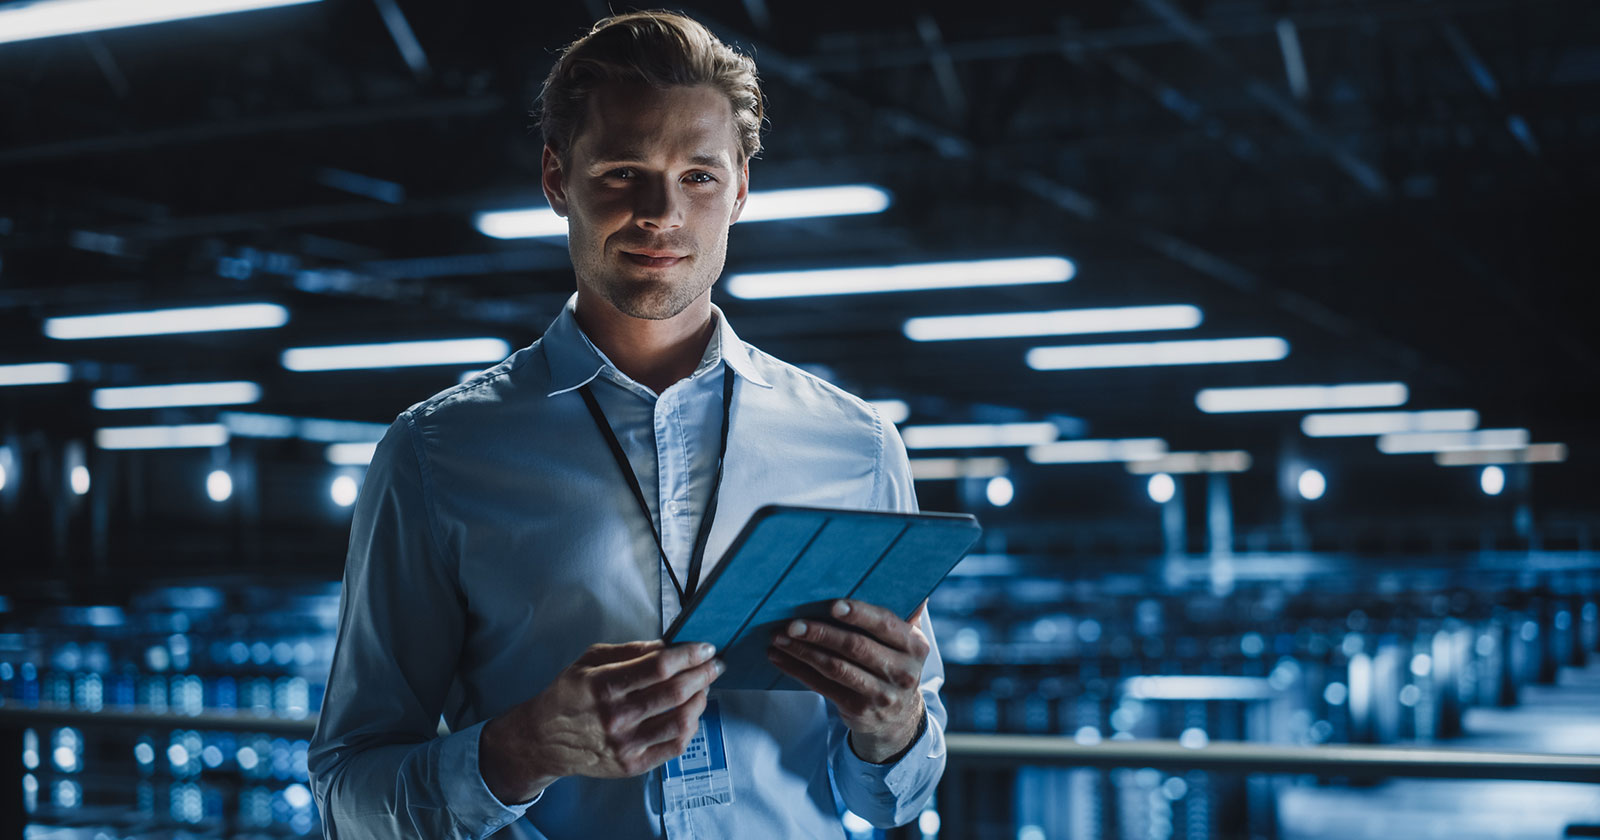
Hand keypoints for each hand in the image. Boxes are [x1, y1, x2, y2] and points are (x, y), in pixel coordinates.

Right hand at [479, 640, 723, 802]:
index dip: (688, 655)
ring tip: (703, 687)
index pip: (658, 667)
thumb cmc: (570, 695)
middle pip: (674, 693)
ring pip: (680, 721)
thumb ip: (631, 651)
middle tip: (715, 664)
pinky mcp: (632, 765)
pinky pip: (675, 746)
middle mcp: (615, 717)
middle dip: (703, 674)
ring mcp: (625, 744)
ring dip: (700, 699)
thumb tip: (668, 645)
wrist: (546, 739)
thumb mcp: (590, 660)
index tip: (705, 648)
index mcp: (603, 685)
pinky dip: (690, 726)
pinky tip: (690, 713)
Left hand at [767, 599, 929, 762]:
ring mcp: (881, 694)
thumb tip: (904, 574)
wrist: (899, 716)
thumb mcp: (906, 641)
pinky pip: (822, 686)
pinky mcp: (859, 710)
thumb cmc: (894, 663)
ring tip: (779, 638)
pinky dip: (798, 670)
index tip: (832, 605)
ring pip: (836, 668)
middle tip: (793, 624)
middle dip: (821, 633)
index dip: (858, 614)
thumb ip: (904, 612)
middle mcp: (902, 671)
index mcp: (915, 645)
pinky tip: (780, 657)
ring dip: (803, 651)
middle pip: (856, 647)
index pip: (885, 625)